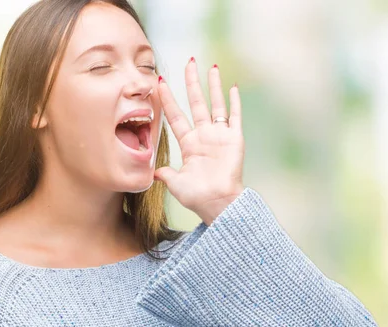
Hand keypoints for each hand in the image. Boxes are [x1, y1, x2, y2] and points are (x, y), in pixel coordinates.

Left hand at [154, 58, 244, 225]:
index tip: (159, 83)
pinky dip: (234, 102)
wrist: (218, 203)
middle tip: (188, 62)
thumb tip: (152, 171)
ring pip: (215, 104)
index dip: (168, 100)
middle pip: (196, 102)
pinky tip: (233, 86)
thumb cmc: (197, 196)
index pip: (176, 116)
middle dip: (191, 83)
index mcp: (189, 144)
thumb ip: (164, 173)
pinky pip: (235, 116)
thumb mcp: (175, 183)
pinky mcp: (234, 139)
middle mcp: (204, 136)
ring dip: (213, 86)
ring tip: (210, 67)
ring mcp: (220, 136)